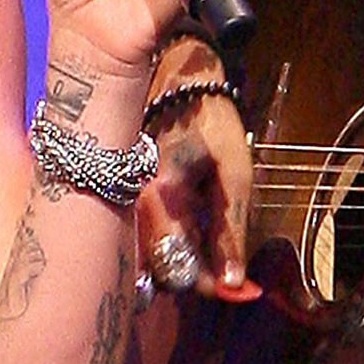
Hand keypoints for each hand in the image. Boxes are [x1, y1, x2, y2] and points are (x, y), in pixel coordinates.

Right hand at [137, 36, 259, 301]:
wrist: (173, 77)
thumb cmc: (211, 120)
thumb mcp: (236, 172)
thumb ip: (231, 230)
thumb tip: (236, 283)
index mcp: (161, 200)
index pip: (181, 273)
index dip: (217, 285)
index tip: (245, 286)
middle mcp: (131, 208)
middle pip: (161, 273)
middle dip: (197, 274)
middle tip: (229, 261)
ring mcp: (120, 203)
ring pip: (149, 260)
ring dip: (181, 261)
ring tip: (209, 239)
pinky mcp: (118, 198)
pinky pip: (142, 239)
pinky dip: (167, 244)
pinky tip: (187, 226)